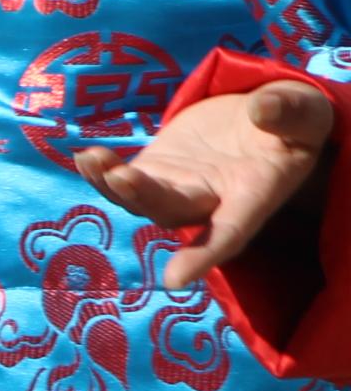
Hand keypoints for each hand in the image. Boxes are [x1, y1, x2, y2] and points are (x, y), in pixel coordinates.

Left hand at [78, 81, 337, 288]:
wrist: (261, 120)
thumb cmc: (292, 123)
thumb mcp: (304, 113)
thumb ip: (289, 112)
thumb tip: (263, 111)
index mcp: (255, 195)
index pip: (230, 233)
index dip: (203, 256)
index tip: (174, 279)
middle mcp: (212, 202)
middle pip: (174, 213)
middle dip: (145, 199)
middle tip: (122, 176)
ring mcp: (179, 187)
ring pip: (142, 201)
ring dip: (113, 187)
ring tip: (92, 160)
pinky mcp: (156, 168)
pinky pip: (124, 179)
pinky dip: (102, 172)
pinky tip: (85, 156)